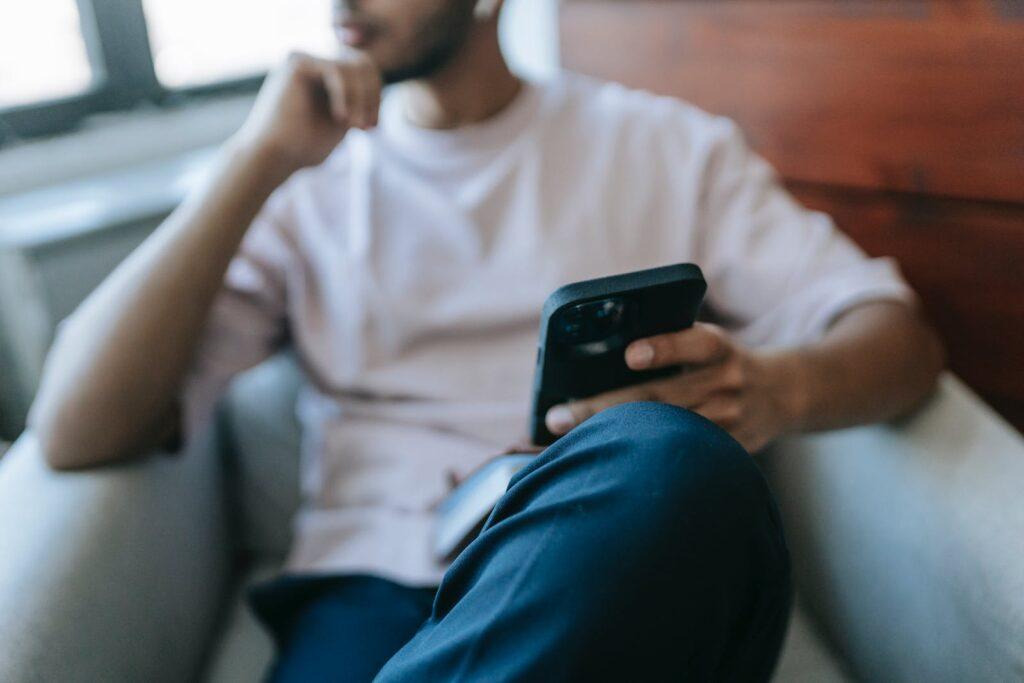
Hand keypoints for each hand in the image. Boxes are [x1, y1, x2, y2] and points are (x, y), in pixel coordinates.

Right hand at [233, 49, 382, 172]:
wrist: (272, 158)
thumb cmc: (302, 148)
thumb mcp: (342, 122)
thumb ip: (358, 102)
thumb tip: (378, 88)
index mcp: (321, 76)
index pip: (363, 72)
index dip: (375, 98)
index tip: (371, 128)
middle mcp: (312, 62)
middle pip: (362, 63)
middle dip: (371, 96)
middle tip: (367, 127)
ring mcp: (303, 59)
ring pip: (352, 66)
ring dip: (361, 100)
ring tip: (355, 127)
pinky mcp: (296, 62)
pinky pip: (336, 71)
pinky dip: (346, 96)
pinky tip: (341, 119)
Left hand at [544, 323, 802, 452]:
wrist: (782, 393)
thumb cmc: (722, 361)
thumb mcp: (707, 342)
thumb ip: (671, 344)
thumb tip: (601, 360)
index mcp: (718, 348)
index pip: (695, 343)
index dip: (664, 348)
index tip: (630, 355)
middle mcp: (724, 384)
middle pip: (658, 398)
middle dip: (602, 408)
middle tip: (556, 417)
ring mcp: (725, 422)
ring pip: (661, 435)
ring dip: (610, 440)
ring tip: (564, 446)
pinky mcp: (723, 453)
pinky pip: (673, 460)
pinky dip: (635, 464)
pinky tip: (600, 467)